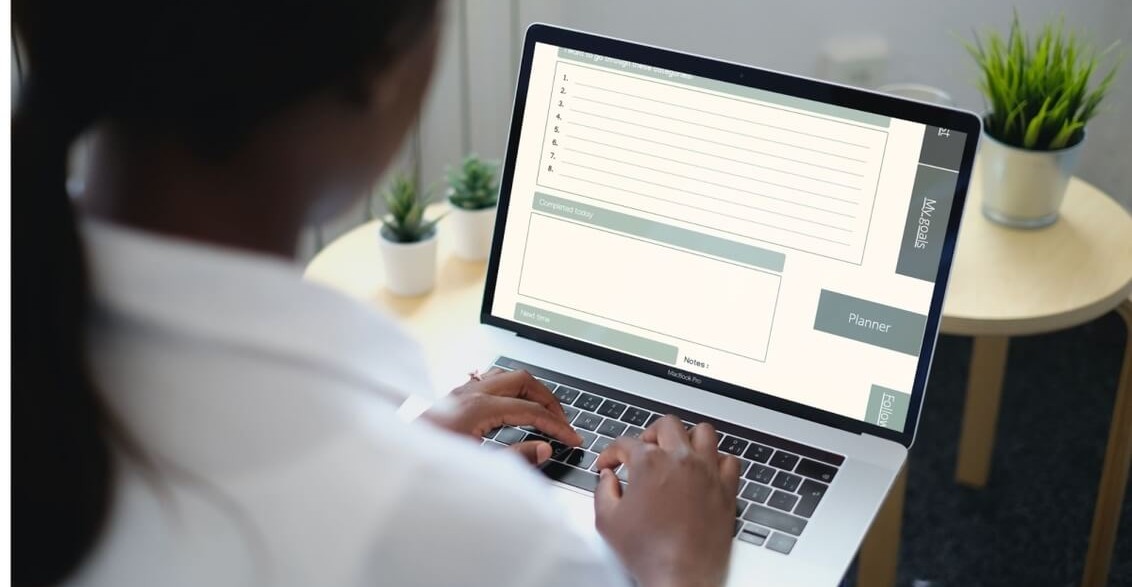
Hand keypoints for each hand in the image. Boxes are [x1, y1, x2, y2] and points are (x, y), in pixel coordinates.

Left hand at [424, 368, 581, 464]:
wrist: (394, 460)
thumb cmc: (429, 461)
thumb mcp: (476, 466)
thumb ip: (515, 457)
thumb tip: (544, 449)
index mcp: (478, 408)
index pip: (531, 411)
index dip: (556, 425)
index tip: (570, 438)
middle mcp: (470, 393)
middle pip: (523, 380)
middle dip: (548, 399)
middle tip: (562, 421)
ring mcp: (461, 392)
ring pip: (507, 375)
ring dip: (529, 390)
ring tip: (543, 410)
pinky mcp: (454, 397)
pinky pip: (490, 380)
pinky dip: (510, 389)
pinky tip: (513, 404)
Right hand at [593, 416, 738, 586]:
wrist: (680, 576)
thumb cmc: (648, 552)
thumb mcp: (607, 520)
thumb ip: (603, 491)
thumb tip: (608, 478)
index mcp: (650, 463)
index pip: (626, 443)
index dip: (611, 452)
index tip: (609, 463)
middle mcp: (681, 460)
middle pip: (667, 425)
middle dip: (650, 434)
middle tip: (643, 451)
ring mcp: (707, 472)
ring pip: (703, 432)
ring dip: (687, 438)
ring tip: (677, 452)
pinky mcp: (726, 489)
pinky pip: (729, 461)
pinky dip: (717, 461)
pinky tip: (705, 471)